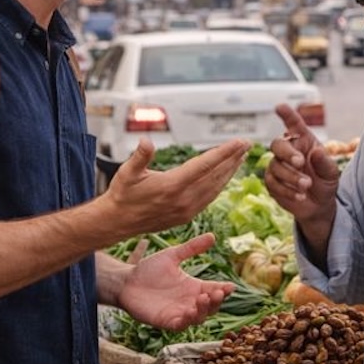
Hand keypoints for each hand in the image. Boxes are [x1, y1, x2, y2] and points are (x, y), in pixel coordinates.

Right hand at [106, 137, 249, 234]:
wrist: (117, 222)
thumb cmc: (122, 193)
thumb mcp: (127, 172)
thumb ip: (140, 156)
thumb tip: (146, 142)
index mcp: (172, 186)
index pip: (205, 165)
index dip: (224, 152)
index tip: (239, 142)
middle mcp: (183, 200)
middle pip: (215, 176)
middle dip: (233, 159)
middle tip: (247, 144)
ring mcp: (186, 210)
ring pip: (215, 188)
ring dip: (230, 171)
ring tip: (240, 157)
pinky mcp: (186, 216)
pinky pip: (209, 197)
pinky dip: (220, 185)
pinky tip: (225, 176)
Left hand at [118, 233, 234, 330]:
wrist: (126, 281)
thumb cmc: (148, 269)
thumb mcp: (172, 256)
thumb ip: (192, 248)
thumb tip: (213, 236)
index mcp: (193, 286)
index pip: (214, 290)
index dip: (224, 290)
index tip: (231, 286)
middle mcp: (189, 301)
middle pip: (211, 307)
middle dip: (217, 301)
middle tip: (217, 292)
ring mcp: (178, 312)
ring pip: (199, 318)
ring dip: (204, 310)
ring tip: (203, 298)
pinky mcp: (166, 321)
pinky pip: (180, 325)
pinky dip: (187, 321)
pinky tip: (189, 312)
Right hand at [264, 104, 339, 225]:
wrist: (319, 205)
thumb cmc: (325, 182)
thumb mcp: (331, 173)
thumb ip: (325, 163)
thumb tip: (316, 152)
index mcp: (303, 141)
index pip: (294, 124)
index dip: (287, 115)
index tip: (280, 107)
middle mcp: (287, 150)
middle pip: (277, 144)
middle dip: (287, 152)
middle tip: (300, 162)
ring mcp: (277, 166)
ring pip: (275, 166)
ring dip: (291, 177)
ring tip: (307, 186)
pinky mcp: (272, 182)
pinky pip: (273, 184)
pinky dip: (287, 190)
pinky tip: (300, 196)